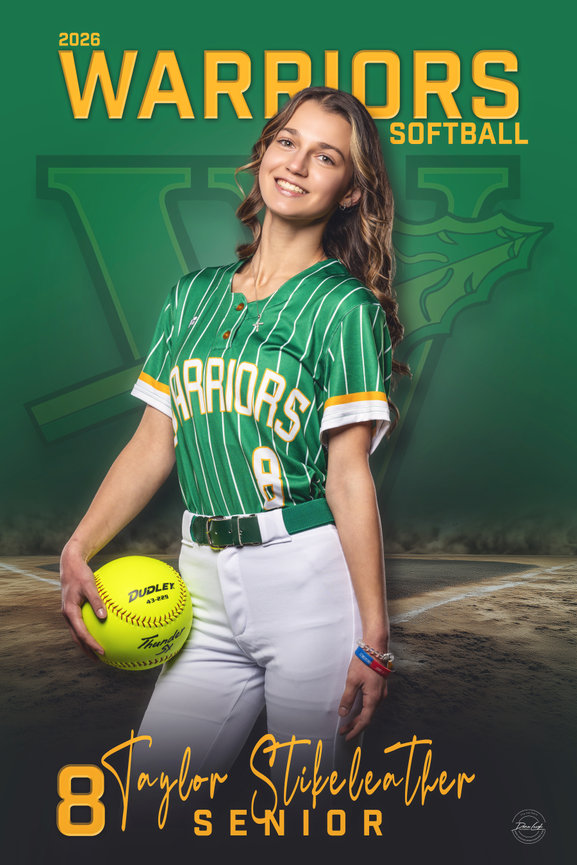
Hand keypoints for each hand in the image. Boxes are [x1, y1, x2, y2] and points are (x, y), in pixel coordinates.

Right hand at [60, 543, 106, 658]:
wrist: (70, 565)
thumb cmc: (80, 574)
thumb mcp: (89, 585)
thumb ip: (97, 601)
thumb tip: (104, 617)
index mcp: (70, 612)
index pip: (81, 633)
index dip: (91, 644)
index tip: (102, 651)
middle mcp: (68, 615)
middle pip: (77, 638)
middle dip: (87, 650)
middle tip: (99, 659)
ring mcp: (69, 613)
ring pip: (77, 633)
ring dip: (86, 643)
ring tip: (98, 651)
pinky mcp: (73, 609)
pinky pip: (80, 624)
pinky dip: (88, 631)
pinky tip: (100, 629)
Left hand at [338, 654, 388, 740]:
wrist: (375, 648)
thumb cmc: (364, 663)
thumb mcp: (352, 681)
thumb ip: (348, 698)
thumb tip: (343, 713)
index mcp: (374, 698)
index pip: (364, 721)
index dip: (355, 730)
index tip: (347, 736)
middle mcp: (380, 698)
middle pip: (367, 717)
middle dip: (355, 725)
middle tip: (343, 731)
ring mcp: (381, 692)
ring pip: (370, 710)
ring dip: (359, 718)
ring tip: (348, 722)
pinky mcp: (380, 687)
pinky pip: (372, 703)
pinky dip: (364, 709)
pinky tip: (357, 709)